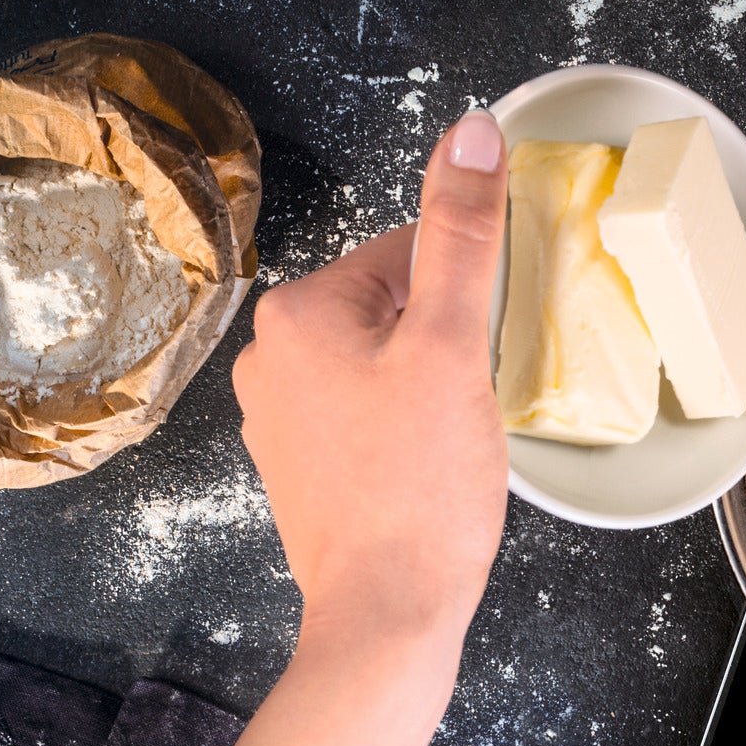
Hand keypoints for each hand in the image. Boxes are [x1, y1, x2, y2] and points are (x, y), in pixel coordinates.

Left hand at [233, 109, 509, 653]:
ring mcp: (278, 419)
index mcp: (298, 312)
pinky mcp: (299, 470)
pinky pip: (365, 421)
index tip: (476, 361)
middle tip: (464, 412)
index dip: (462, 304)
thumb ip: (463, 235)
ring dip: (426, 393)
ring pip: (381, 368)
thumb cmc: (420, 491)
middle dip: (442, 349)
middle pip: (392, 311)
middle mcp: (270, 357)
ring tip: (445, 449)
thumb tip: (472, 131)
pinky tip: (422, 477)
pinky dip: (402, 437)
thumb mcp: (454, 347)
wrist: (386, 614)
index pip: (406, 256)